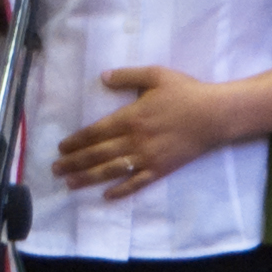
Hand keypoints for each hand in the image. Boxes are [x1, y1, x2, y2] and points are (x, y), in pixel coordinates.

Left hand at [56, 66, 239, 194]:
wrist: (215, 116)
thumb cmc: (186, 93)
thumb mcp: (156, 75)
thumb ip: (127, 76)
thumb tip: (103, 77)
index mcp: (131, 117)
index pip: (95, 132)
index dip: (76, 141)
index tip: (61, 147)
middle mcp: (135, 140)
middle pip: (98, 154)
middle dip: (74, 162)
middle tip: (56, 169)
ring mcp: (147, 157)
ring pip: (111, 170)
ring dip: (88, 178)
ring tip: (70, 184)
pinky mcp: (161, 169)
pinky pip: (137, 183)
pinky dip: (121, 190)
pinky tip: (106, 196)